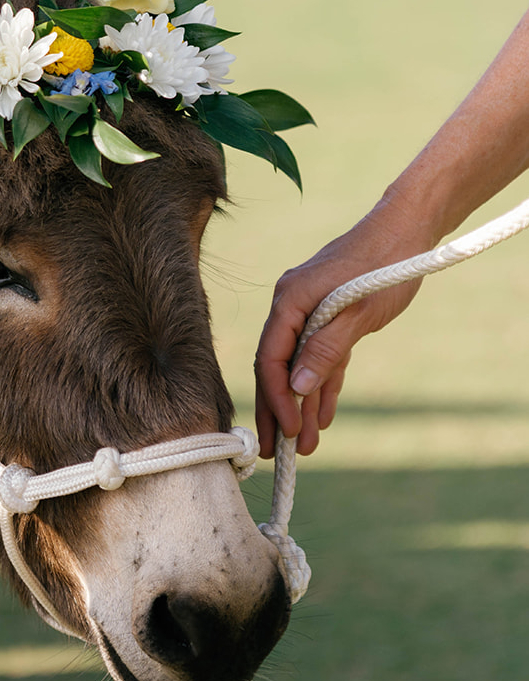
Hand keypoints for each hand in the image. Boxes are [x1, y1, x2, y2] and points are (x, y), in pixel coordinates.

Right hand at [254, 207, 434, 457]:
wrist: (409, 228)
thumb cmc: (386, 263)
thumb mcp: (359, 311)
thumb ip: (326, 348)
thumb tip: (296, 388)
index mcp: (290, 300)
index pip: (272, 358)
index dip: (277, 398)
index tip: (287, 430)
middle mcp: (291, 306)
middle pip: (277, 367)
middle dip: (277, 411)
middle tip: (273, 452)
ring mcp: (309, 311)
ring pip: (299, 367)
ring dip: (302, 406)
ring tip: (304, 446)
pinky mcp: (329, 316)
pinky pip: (320, 357)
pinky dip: (322, 385)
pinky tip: (321, 416)